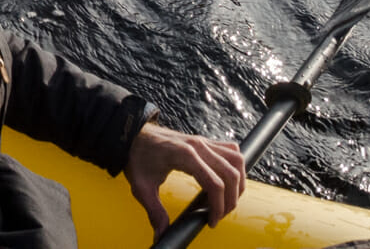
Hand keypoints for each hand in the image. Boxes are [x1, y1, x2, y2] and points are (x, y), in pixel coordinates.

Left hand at [124, 123, 244, 232]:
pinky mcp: (204, 141)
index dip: (218, 207)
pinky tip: (226, 181)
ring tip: (228, 199)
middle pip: (231, 173)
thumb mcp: (141, 187)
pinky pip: (231, 150)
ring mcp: (202, 141)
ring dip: (239, 182)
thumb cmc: (136, 156)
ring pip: (236, 159)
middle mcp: (198, 145)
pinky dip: (235, 166)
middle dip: (232, 199)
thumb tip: (161, 234)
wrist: (130, 134)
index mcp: (184, 155)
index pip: (215, 183)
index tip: (211, 221)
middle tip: (219, 215)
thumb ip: (154, 212)